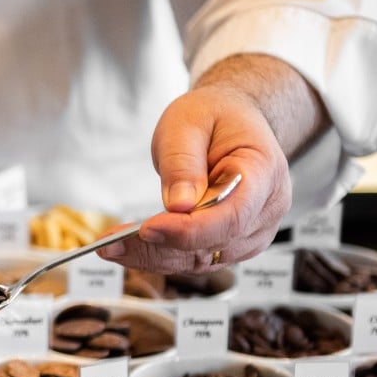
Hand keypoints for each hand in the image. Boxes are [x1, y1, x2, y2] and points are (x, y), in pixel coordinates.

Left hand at [98, 54, 327, 272]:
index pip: (232, 214)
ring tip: (110, 247)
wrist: (231, 121)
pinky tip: (126, 248)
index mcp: (264, 172)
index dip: (189, 229)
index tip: (148, 228)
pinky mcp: (231, 244)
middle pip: (214, 243)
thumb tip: (178, 206)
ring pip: (201, 259)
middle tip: (111, 245)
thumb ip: (183, 162)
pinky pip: (194, 257)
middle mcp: (266, 210)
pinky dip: (159, 255)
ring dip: (153, 256)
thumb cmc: (213, 117)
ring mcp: (252, 232)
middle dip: (159, 247)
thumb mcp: (188, 123)